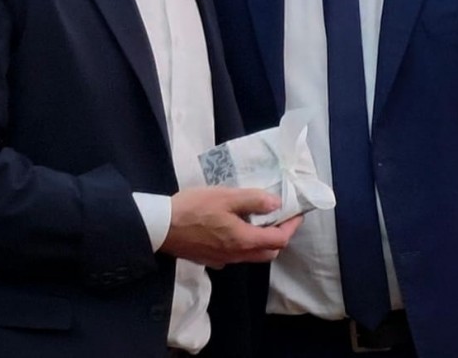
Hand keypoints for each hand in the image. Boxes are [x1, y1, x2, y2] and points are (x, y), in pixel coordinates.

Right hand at [160, 187, 297, 268]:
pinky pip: (235, 255)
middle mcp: (237, 255)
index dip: (292, 227)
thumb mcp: (225, 197)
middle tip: (280, 218)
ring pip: (251, 255)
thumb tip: (276, 204)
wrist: (160, 228)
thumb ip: (253, 200)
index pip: (279, 239)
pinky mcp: (210, 259)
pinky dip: (243, 244)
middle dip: (279, 237)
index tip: (296, 213)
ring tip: (258, 221)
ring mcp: (222, 260)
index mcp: (244, 240)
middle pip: (268, 252)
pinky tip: (233, 229)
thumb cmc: (193, 209)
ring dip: (261, 241)